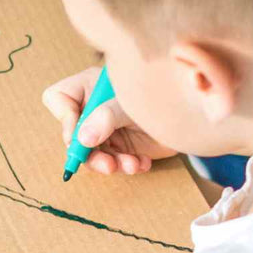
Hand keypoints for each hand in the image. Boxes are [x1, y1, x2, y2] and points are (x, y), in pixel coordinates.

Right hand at [42, 66, 175, 174]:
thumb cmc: (162, 93)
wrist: (194, 110)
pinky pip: (112, 162)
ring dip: (108, 164)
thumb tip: (82, 140)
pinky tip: (141, 163)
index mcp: (90, 86)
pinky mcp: (122, 146)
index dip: (65, 119)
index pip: (58, 99)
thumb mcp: (131, 103)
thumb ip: (107, 117)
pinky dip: (126, 165)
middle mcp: (94, 108)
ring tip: (128, 165)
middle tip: (107, 164)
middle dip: (89, 153)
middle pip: (72, 133)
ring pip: (91, 153)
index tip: (81, 136)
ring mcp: (107, 128)